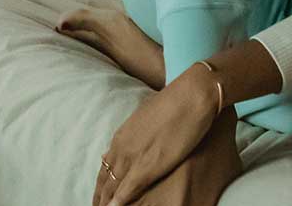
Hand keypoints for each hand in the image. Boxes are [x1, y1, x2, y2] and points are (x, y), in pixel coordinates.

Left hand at [103, 109, 243, 205]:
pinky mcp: (148, 166)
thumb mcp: (148, 119)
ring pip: (112, 187)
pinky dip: (119, 202)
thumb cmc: (175, 104)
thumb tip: (132, 142)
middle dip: (100, 197)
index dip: (102, 184)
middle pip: (104, 179)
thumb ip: (137, 135)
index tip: (100, 196)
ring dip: (106, 202)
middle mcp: (122, 147)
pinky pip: (127, 190)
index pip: (106, 167)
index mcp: (122, 136)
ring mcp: (133, 156)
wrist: (190, 96)